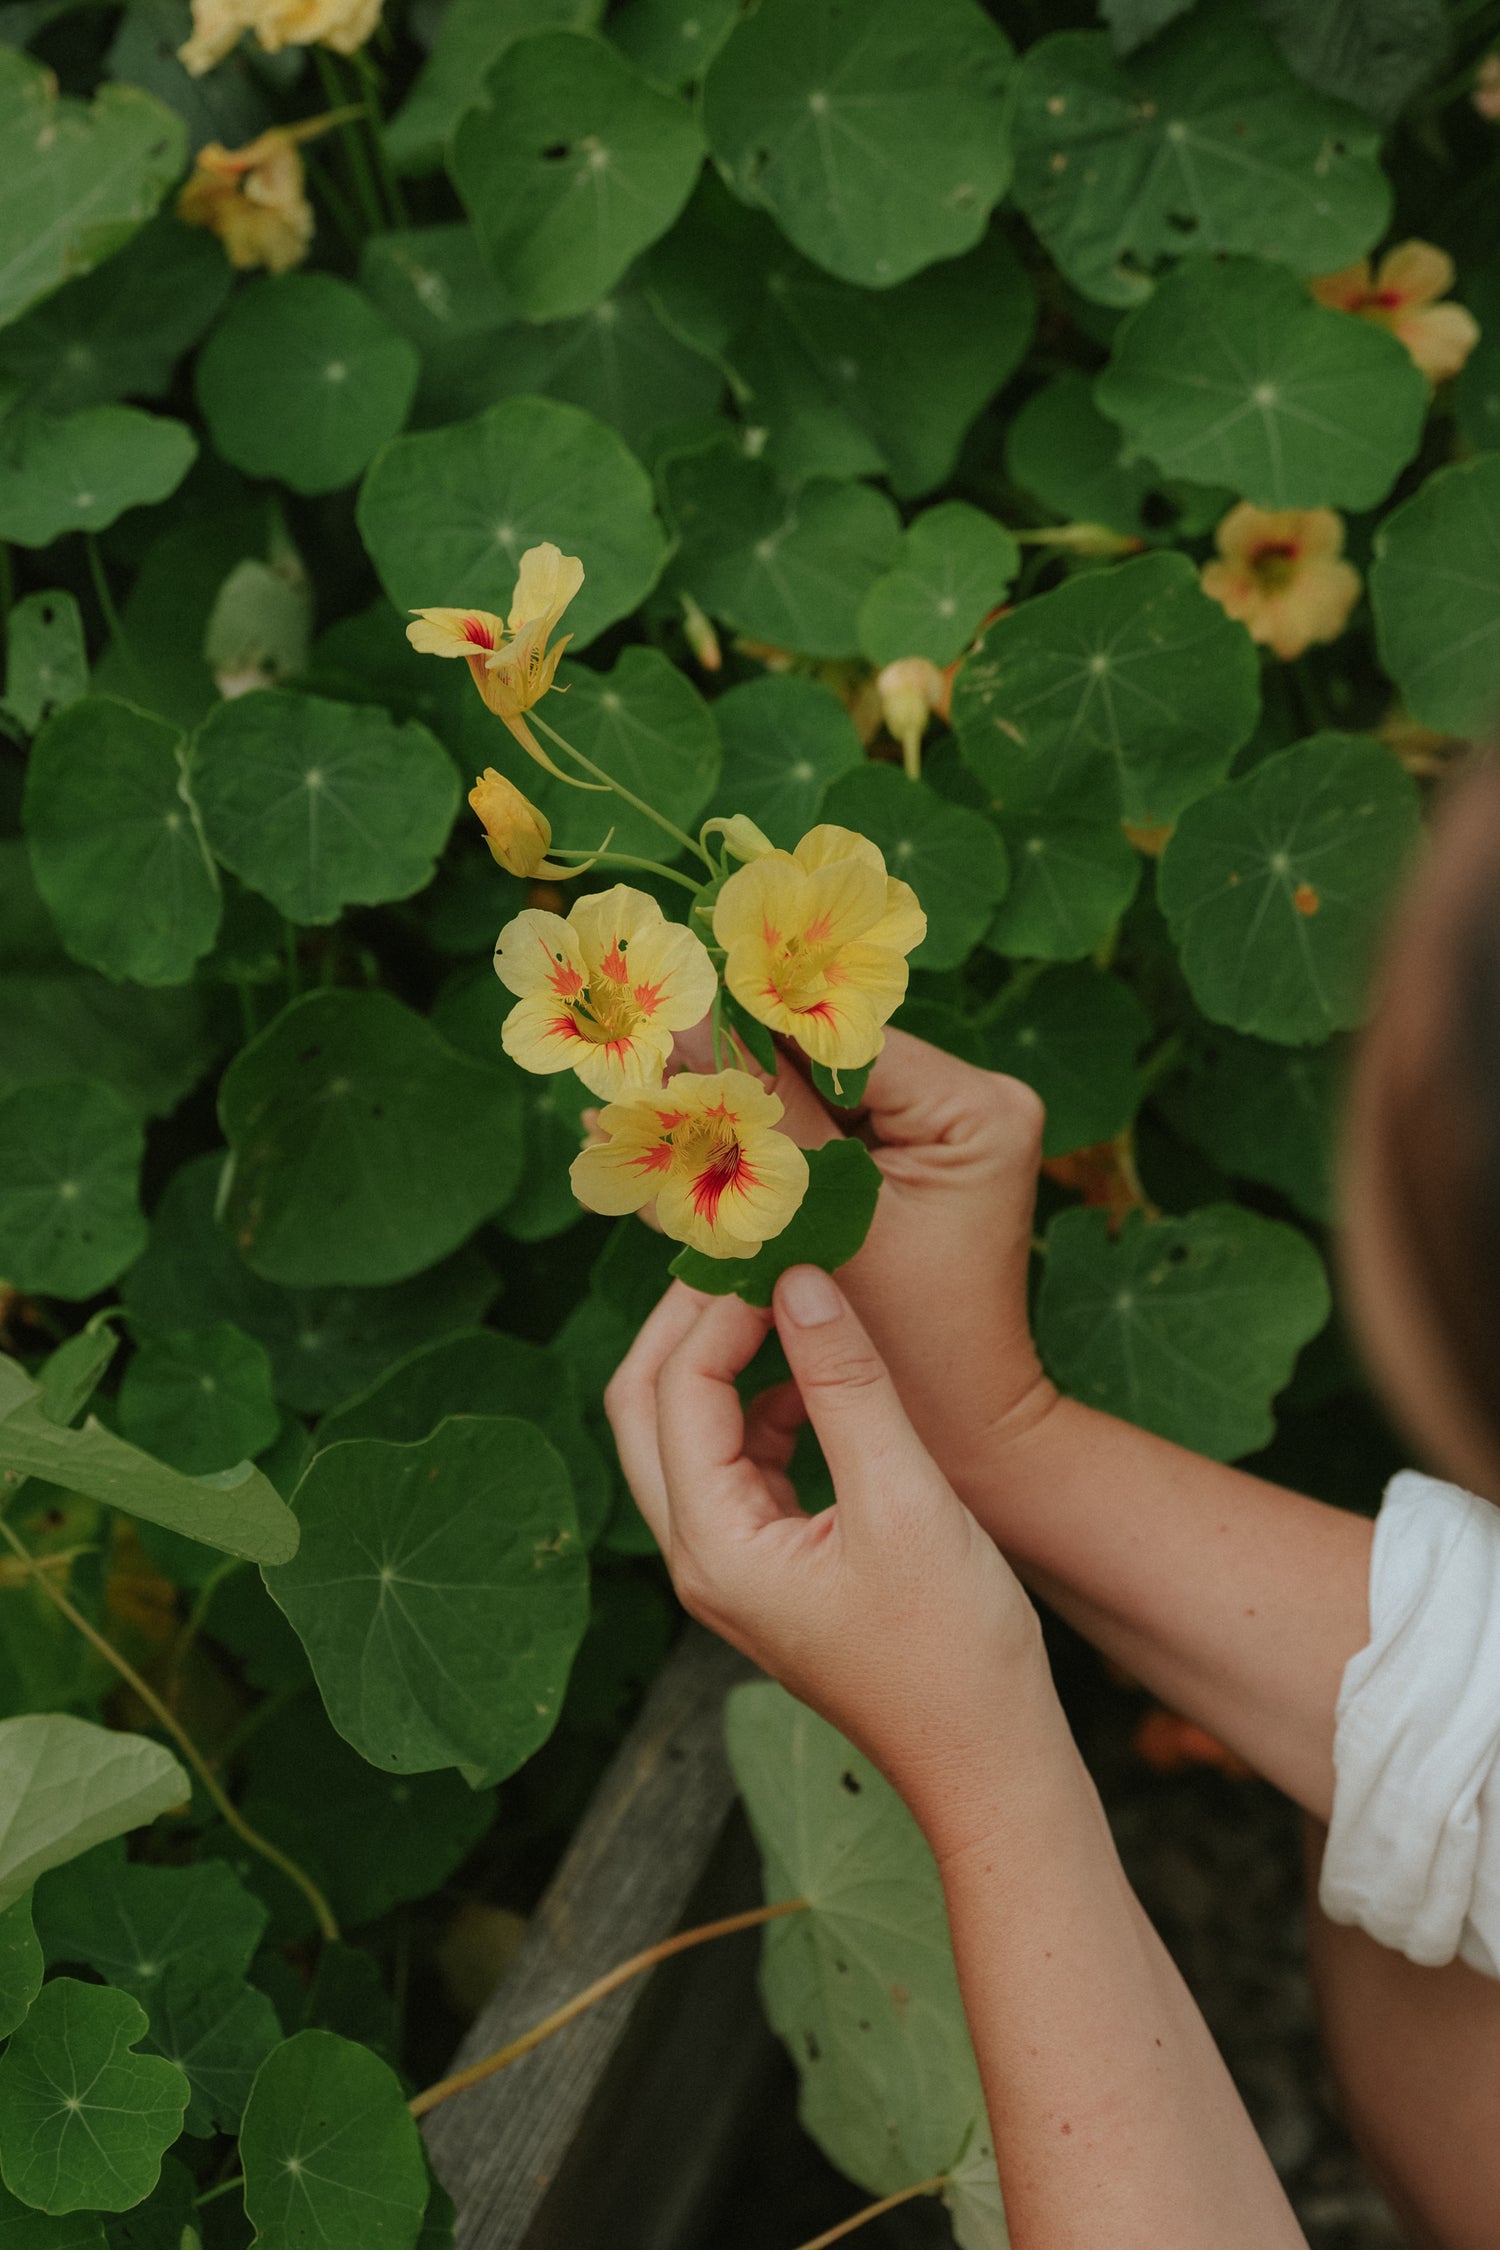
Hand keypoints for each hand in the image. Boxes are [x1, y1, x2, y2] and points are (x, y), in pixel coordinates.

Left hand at [605, 1265, 1043, 1846]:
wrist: (990, 1762)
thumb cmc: (955, 1650)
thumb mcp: (905, 1497)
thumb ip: (846, 1382)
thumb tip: (801, 1276)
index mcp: (714, 1546)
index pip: (678, 1388)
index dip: (720, 1304)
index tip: (776, 1242)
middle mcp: (700, 1557)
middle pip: (646, 1407)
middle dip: (687, 1322)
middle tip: (748, 1252)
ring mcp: (731, 1567)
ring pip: (687, 1432)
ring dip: (722, 1359)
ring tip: (785, 1293)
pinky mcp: (770, 1568)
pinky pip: (738, 1463)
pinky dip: (763, 1405)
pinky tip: (820, 1377)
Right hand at [672, 1025, 1054, 1487]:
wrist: (966, 1435)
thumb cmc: (911, 1350)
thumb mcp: (827, 1227)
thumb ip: (763, 1124)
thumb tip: (685, 1024)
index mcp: (973, 1107)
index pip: (840, 1039)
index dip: (744, 1031)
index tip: (656, 1026)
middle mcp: (966, 1101)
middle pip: (822, 1064)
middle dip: (726, 1079)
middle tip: (632, 1078)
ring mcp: (939, 1131)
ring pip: (810, 1101)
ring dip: (729, 1119)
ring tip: (633, 1122)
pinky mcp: (909, 1164)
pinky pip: (819, 1141)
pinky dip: (755, 1157)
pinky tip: (676, 1163)